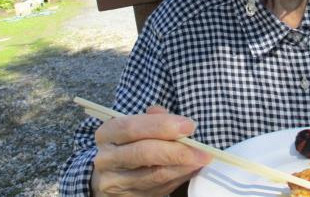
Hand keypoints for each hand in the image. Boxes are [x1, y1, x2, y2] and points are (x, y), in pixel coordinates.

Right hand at [91, 106, 211, 196]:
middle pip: (144, 153)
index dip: (162, 126)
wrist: (111, 172)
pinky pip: (158, 189)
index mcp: (107, 134)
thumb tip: (179, 122)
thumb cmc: (129, 142)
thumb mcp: (135, 125)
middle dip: (177, 150)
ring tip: (201, 160)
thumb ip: (155, 120)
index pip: (132, 127)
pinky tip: (190, 169)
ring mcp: (114, 182)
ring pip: (154, 175)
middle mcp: (106, 159)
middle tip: (202, 150)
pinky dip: (179, 178)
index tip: (189, 126)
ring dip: (183, 167)